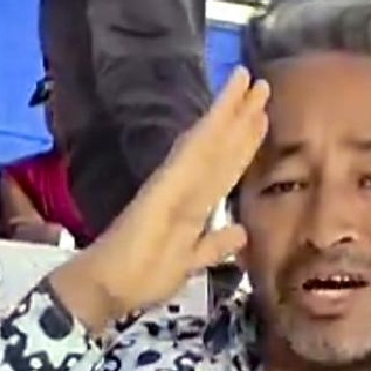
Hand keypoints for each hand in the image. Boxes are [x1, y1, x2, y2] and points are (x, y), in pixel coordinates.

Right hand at [48, 68, 268, 328]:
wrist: (106, 288)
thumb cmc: (140, 278)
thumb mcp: (189, 263)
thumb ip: (213, 245)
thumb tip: (239, 232)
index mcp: (191, 205)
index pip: (222, 168)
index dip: (243, 143)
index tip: (262, 117)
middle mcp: (184, 188)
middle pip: (220, 148)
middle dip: (242, 117)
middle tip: (263, 84)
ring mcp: (174, 184)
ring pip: (210, 143)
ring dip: (231, 112)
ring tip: (253, 83)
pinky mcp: (164, 187)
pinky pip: (193, 155)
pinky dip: (210, 130)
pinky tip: (225, 107)